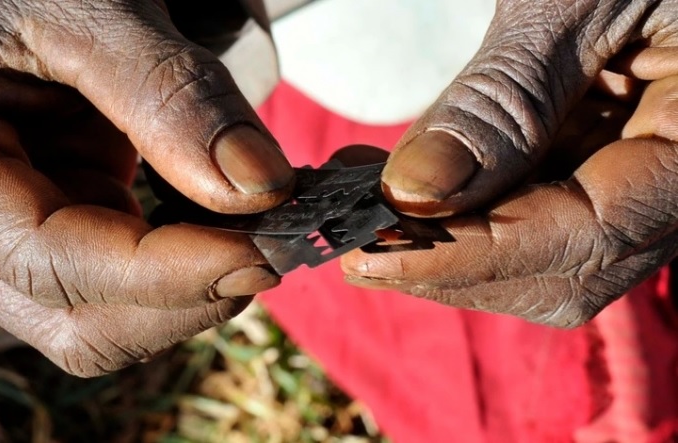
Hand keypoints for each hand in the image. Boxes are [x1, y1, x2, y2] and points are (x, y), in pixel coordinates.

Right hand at [0, 0, 293, 375]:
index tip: (261, 251)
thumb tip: (259, 188)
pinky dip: (182, 268)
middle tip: (272, 247)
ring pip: (104, 317)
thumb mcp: (91, 5)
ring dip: (189, 293)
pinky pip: (119, 283)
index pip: (50, 263)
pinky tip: (226, 227)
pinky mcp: (47, 228)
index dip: (166, 274)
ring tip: (256, 233)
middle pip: (76, 322)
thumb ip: (171, 95)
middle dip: (182, 300)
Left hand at [343, 0, 677, 326]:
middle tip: (356, 243)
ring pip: (548, 252)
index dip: (474, 256)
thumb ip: (502, 101)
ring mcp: (645, 171)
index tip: (372, 257)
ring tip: (368, 208)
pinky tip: (405, 184)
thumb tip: (415, 194)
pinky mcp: (606, 158)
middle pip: (569, 266)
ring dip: (450, 242)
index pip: (592, 235)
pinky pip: (539, 210)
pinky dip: (467, 208)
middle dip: (454, 264)